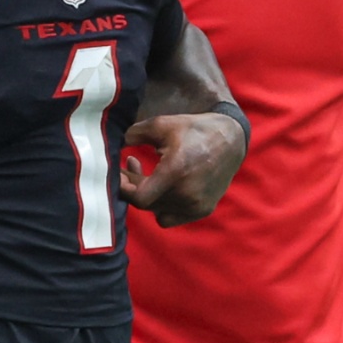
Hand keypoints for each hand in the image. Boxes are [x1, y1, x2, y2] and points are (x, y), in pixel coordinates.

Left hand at [119, 112, 246, 226]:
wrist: (230, 140)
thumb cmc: (193, 130)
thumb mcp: (160, 124)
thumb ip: (132, 135)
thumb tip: (112, 143)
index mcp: (175, 172)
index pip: (139, 198)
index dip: (124, 189)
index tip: (119, 174)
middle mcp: (187, 193)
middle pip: (146, 203)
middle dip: (133, 186)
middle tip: (130, 166)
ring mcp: (196, 205)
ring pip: (156, 210)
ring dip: (148, 194)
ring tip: (149, 173)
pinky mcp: (203, 210)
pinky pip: (170, 218)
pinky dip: (162, 206)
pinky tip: (163, 187)